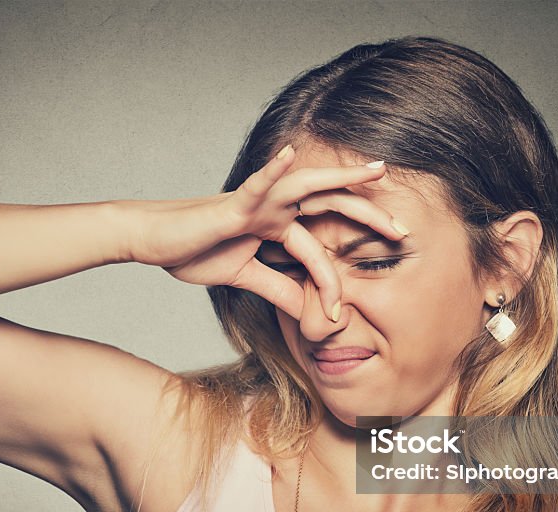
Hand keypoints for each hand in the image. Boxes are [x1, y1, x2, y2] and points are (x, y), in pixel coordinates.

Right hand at [121, 145, 405, 319]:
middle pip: (329, 206)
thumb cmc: (195, 252)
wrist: (154, 241)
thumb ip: (280, 288)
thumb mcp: (246, 278)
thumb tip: (310, 310)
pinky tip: (292, 154)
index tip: (345, 312)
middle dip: (367, 215)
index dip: (338, 277)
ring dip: (341, 178)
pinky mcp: (232, 205)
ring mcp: (256, 203)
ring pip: (306, 186)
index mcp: (277, 227)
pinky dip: (274, 170)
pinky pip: (256, 185)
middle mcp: (274, 209)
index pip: (321, 246)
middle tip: (403, 229)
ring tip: (374, 170)